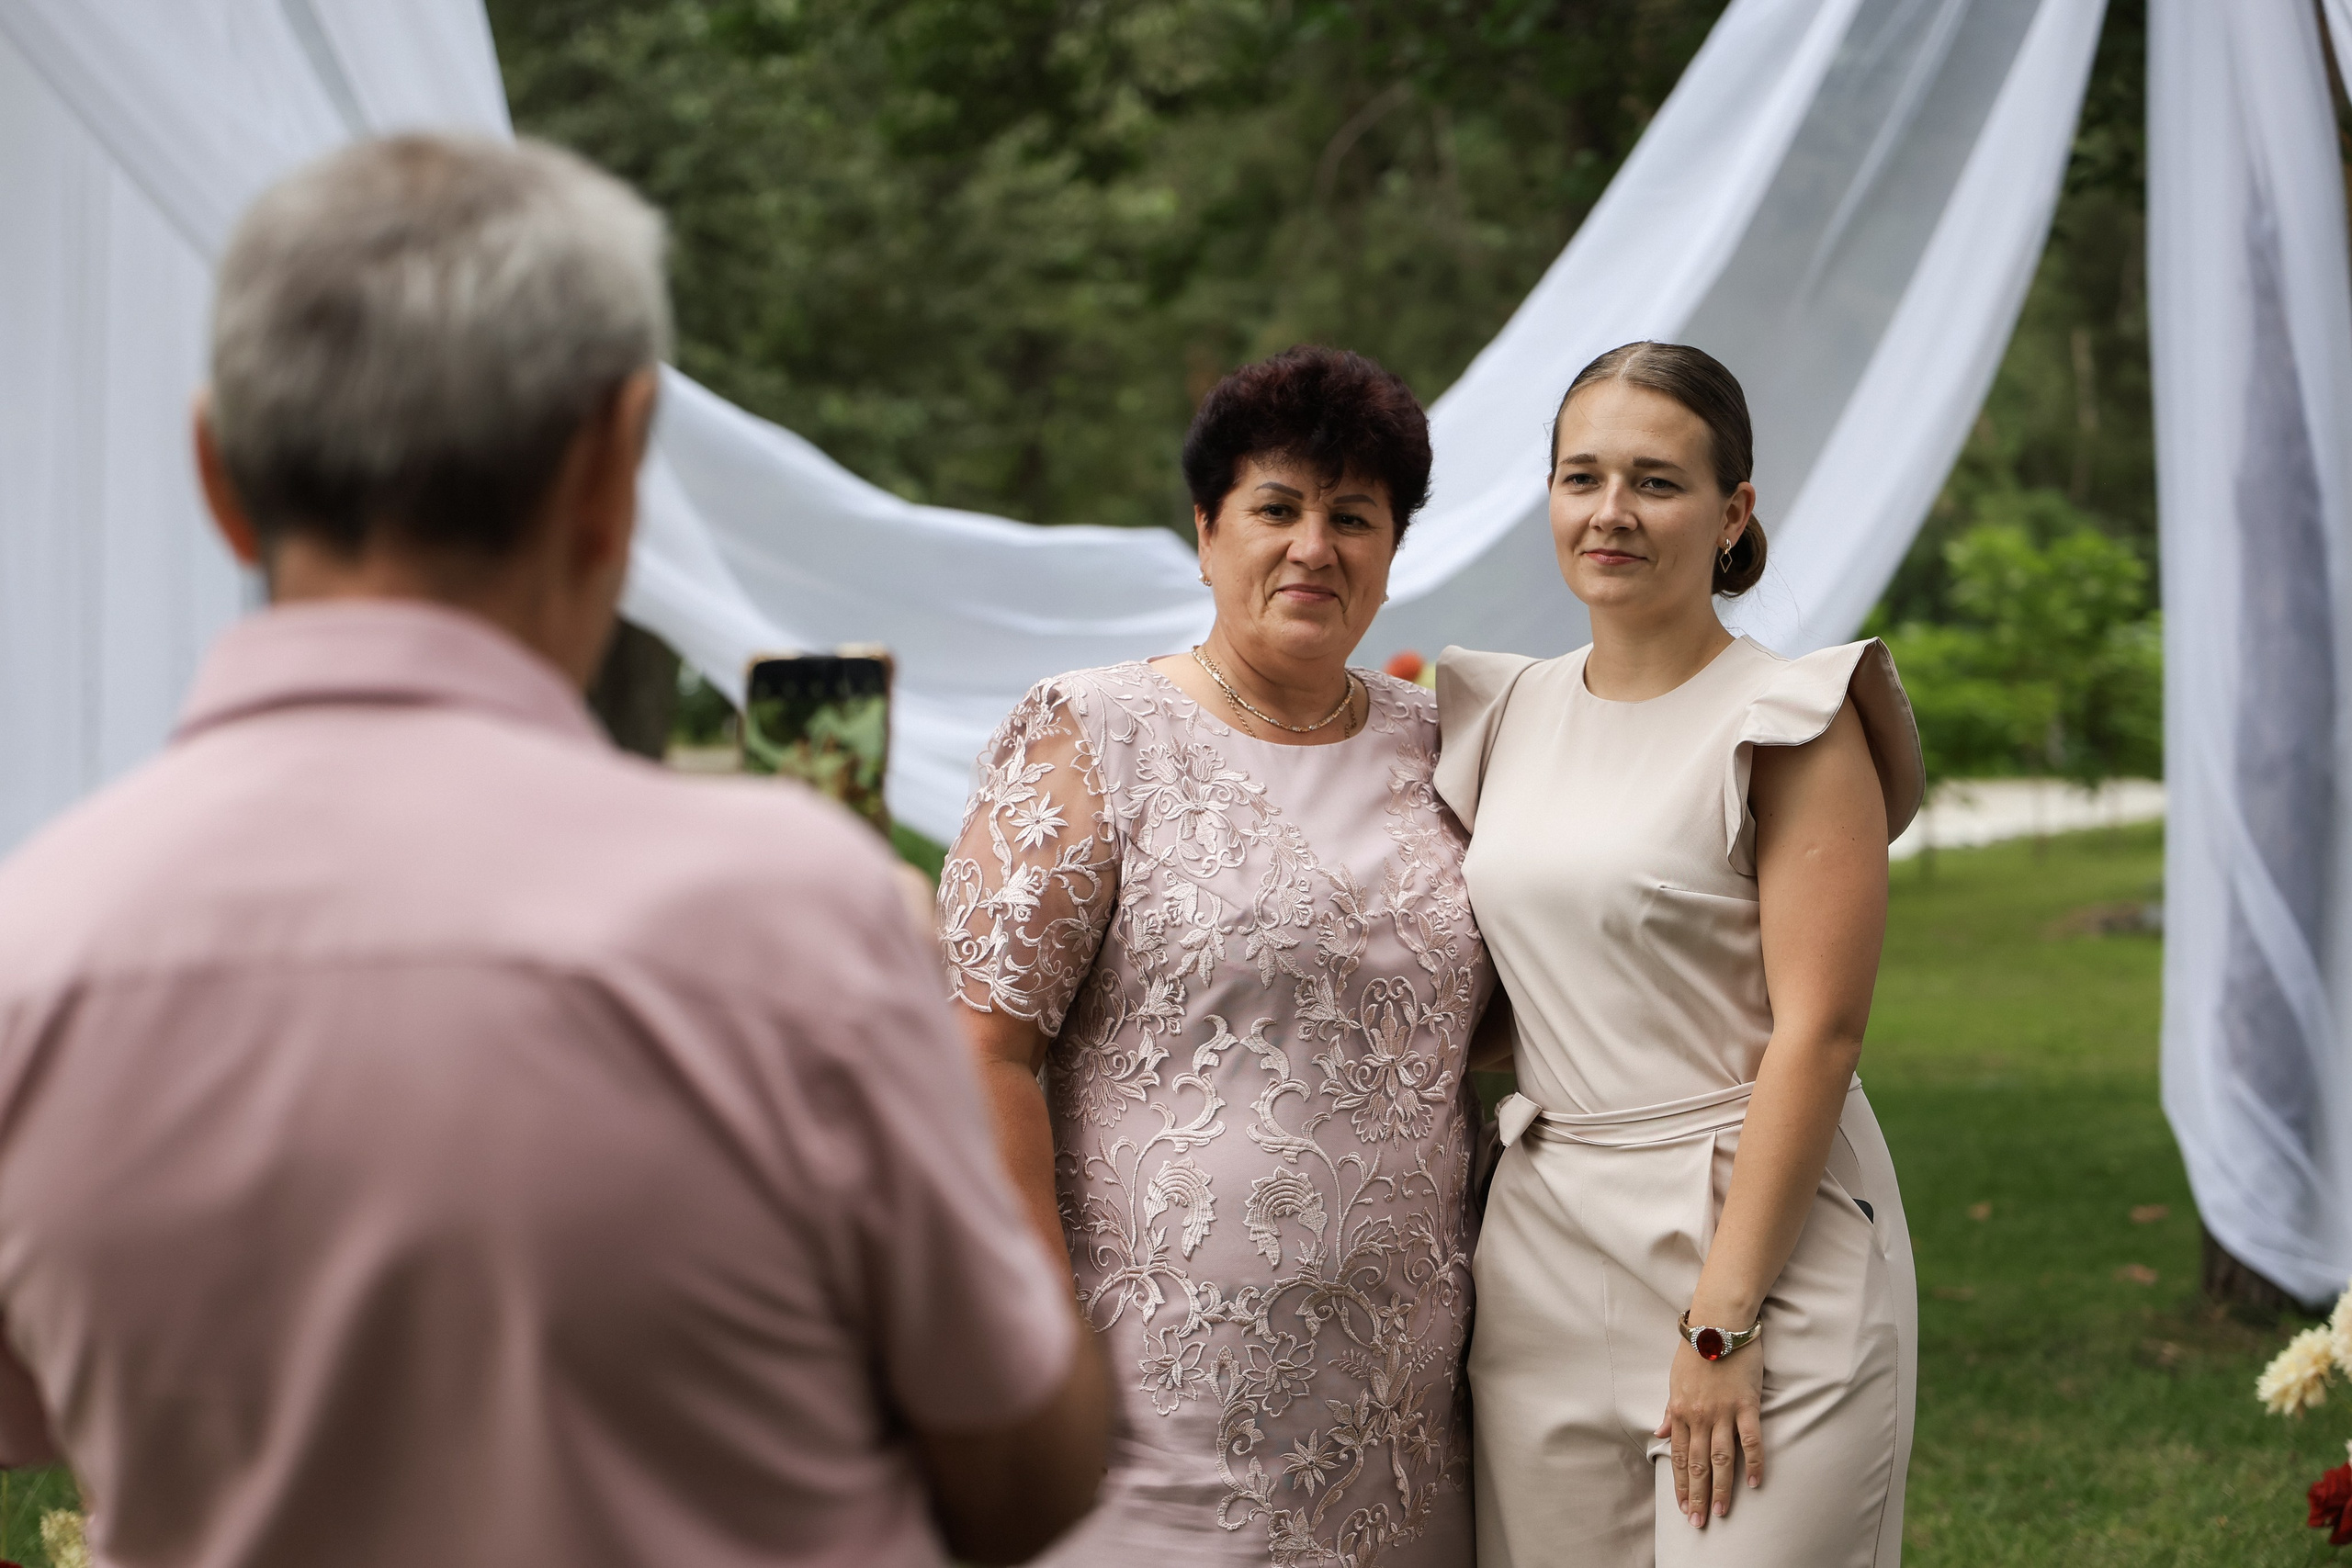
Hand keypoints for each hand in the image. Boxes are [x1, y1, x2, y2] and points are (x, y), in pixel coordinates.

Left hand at [1654, 1339, 1762, 1527]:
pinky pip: (1750, 1439)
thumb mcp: (1675, 1380)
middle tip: (1697, 1522)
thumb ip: (1669, 1411)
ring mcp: (1722, 1411)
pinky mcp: (1746, 1404)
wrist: (1718, 1322)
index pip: (1678, 1455)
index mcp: (1680, 1410)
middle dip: (1696, 1495)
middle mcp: (1699, 1415)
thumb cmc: (1695, 1349)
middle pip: (1697, 1463)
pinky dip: (1753, 1462)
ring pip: (1721, 1458)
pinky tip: (1755, 1483)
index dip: (1679, 1483)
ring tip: (1720, 1512)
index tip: (1681, 1506)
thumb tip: (1659, 1434)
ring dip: (1720, 1487)